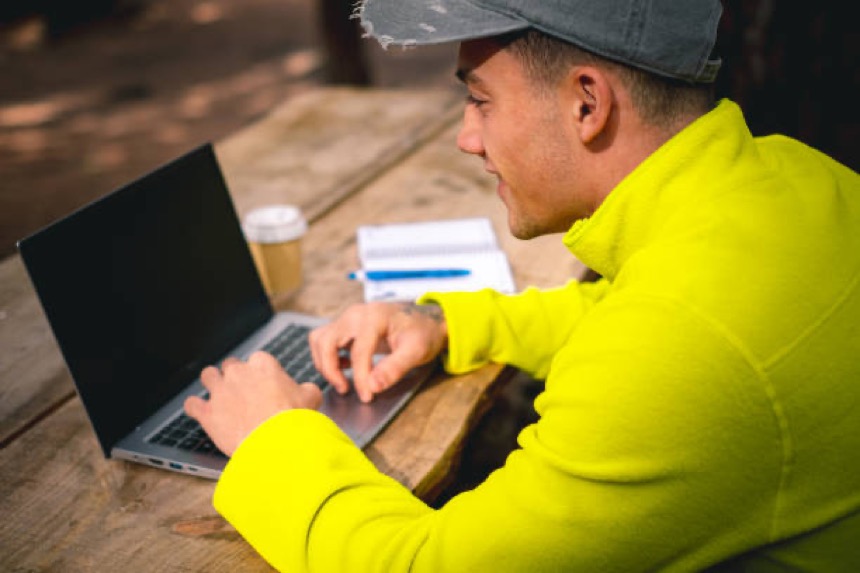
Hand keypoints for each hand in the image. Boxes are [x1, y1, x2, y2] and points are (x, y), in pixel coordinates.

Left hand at [184, 351, 322, 456]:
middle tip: (243, 392)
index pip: (257, 360)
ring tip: (219, 396)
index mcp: (263, 364)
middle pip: (230, 365)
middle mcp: (239, 372)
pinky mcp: (207, 412)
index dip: (260, 373)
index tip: (263, 385)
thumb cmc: (294, 419)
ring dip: (212, 383)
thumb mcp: (311, 397)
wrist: (277, 443)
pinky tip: (201, 412)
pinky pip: (191, 404)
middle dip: (235, 376)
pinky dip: (195, 408)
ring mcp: (220, 391)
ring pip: (208, 376)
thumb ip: (305, 389)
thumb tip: (306, 390)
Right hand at [309, 302, 446, 402]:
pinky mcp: (346, 326)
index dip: (360, 377)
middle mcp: (356, 314)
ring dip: (325, 362)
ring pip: (320, 339)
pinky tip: (345, 367)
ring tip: (342, 381)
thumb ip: (395, 368)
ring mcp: (348, 318)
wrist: (425, 320)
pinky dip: (327, 356)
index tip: (367, 397)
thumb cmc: (422, 333)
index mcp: (375, 316)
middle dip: (330, 369)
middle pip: (327, 341)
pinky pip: (324, 340)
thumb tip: (373, 386)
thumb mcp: (417, 351)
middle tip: (345, 389)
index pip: (359, 351)